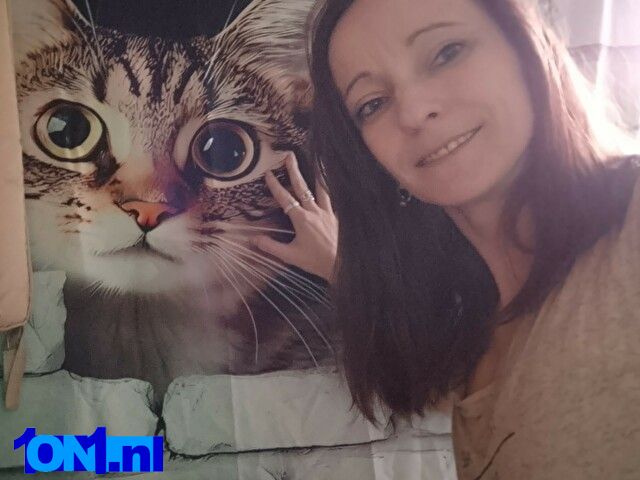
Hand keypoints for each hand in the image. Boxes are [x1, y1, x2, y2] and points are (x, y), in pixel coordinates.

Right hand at [253, 153, 337, 282]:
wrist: (343, 265)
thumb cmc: (317, 261)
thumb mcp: (291, 256)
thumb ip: (271, 247)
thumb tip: (253, 239)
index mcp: (302, 219)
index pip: (285, 199)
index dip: (275, 186)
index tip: (268, 174)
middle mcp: (315, 211)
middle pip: (302, 187)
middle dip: (294, 171)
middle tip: (289, 156)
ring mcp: (328, 212)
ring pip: (321, 189)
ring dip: (317, 174)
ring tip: (317, 160)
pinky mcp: (337, 217)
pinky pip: (333, 198)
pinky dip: (330, 189)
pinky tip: (333, 183)